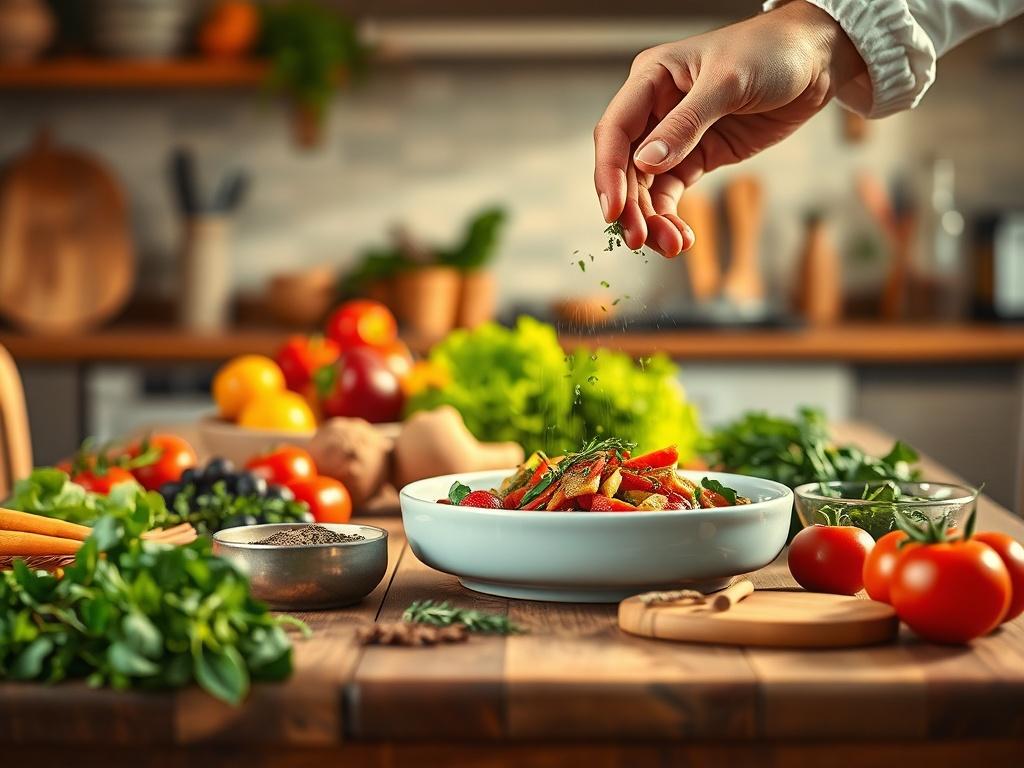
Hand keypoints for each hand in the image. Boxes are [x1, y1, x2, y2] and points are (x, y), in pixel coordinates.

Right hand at [593, 0, 864, 256]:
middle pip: (625, 167)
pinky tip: (682, 238)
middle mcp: (653, 109)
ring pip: (646, 186)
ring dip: (653, 219)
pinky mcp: (698, 156)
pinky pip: (672, 192)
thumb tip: (646, 164)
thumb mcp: (727, 83)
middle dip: (631, 206)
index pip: (615, 131)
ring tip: (671, 246)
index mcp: (650, 79)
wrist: (815, 60)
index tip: (614, 210)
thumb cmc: (770, 52)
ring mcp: (673, 136)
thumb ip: (686, 124)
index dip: (608, 172)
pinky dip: (672, 217)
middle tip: (640, 240)